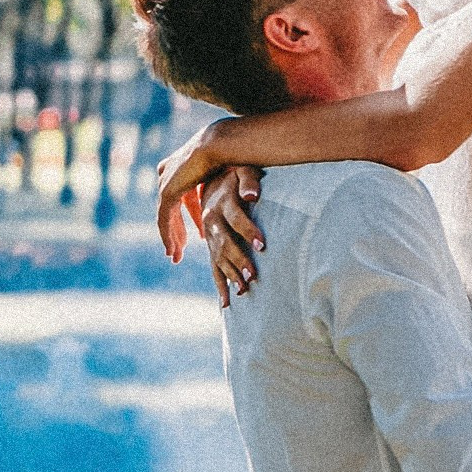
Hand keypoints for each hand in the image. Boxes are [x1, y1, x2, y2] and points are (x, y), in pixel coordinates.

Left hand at [153, 121, 228, 260]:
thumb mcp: (238, 171)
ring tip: (177, 257)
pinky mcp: (167, 191)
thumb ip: (240, 185)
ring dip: (172, 237)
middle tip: (181, 249)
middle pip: (171, 207)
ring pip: (165, 216)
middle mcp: (170, 172)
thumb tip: (250, 198)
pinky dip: (168, 236)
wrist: (221, 144)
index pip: (185, 193)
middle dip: (177, 229)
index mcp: (183, 163)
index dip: (192, 212)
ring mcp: (166, 181)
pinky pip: (164, 219)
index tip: (200, 233)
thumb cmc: (234, 154)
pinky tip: (174, 251)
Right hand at [202, 166, 265, 303]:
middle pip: (225, 242)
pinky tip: (228, 303)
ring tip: (244, 290)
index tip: (262, 244)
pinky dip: (221, 285)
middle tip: (252, 275)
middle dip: (238, 260)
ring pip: (218, 258)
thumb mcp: (243, 168)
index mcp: (222, 202)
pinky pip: (213, 267)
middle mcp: (212, 220)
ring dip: (231, 274)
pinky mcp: (211, 246)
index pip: (236, 217)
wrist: (212, 178)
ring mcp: (210, 235)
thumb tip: (252, 195)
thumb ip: (249, 180)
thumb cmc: (235, 173)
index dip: (248, 230)